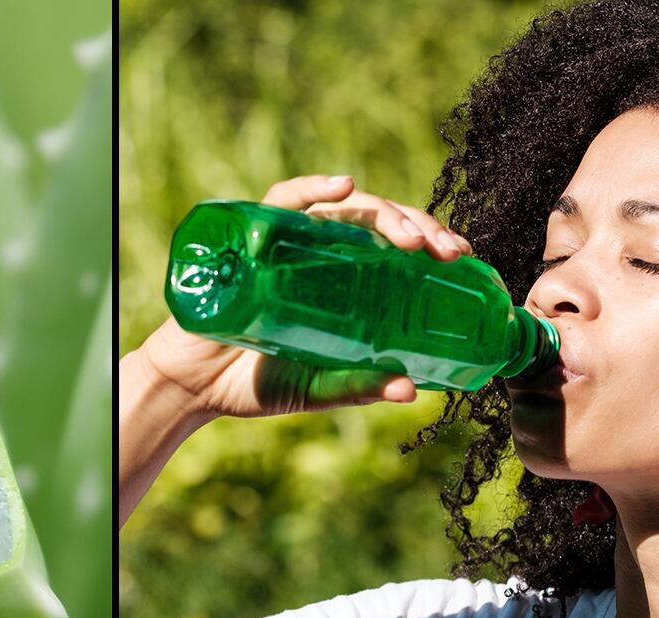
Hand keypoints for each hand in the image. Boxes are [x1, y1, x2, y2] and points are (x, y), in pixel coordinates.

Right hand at [140, 173, 474, 420]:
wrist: (195, 386)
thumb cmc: (256, 383)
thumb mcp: (318, 389)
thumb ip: (359, 387)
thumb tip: (411, 389)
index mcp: (347, 284)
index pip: (399, 251)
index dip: (435, 247)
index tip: (464, 261)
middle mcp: (324, 254)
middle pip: (382, 223)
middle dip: (421, 230)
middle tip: (446, 253)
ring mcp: (290, 241)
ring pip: (346, 207)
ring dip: (383, 214)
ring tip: (409, 239)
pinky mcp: (253, 234)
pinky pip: (286, 200)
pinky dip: (315, 187)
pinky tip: (343, 187)